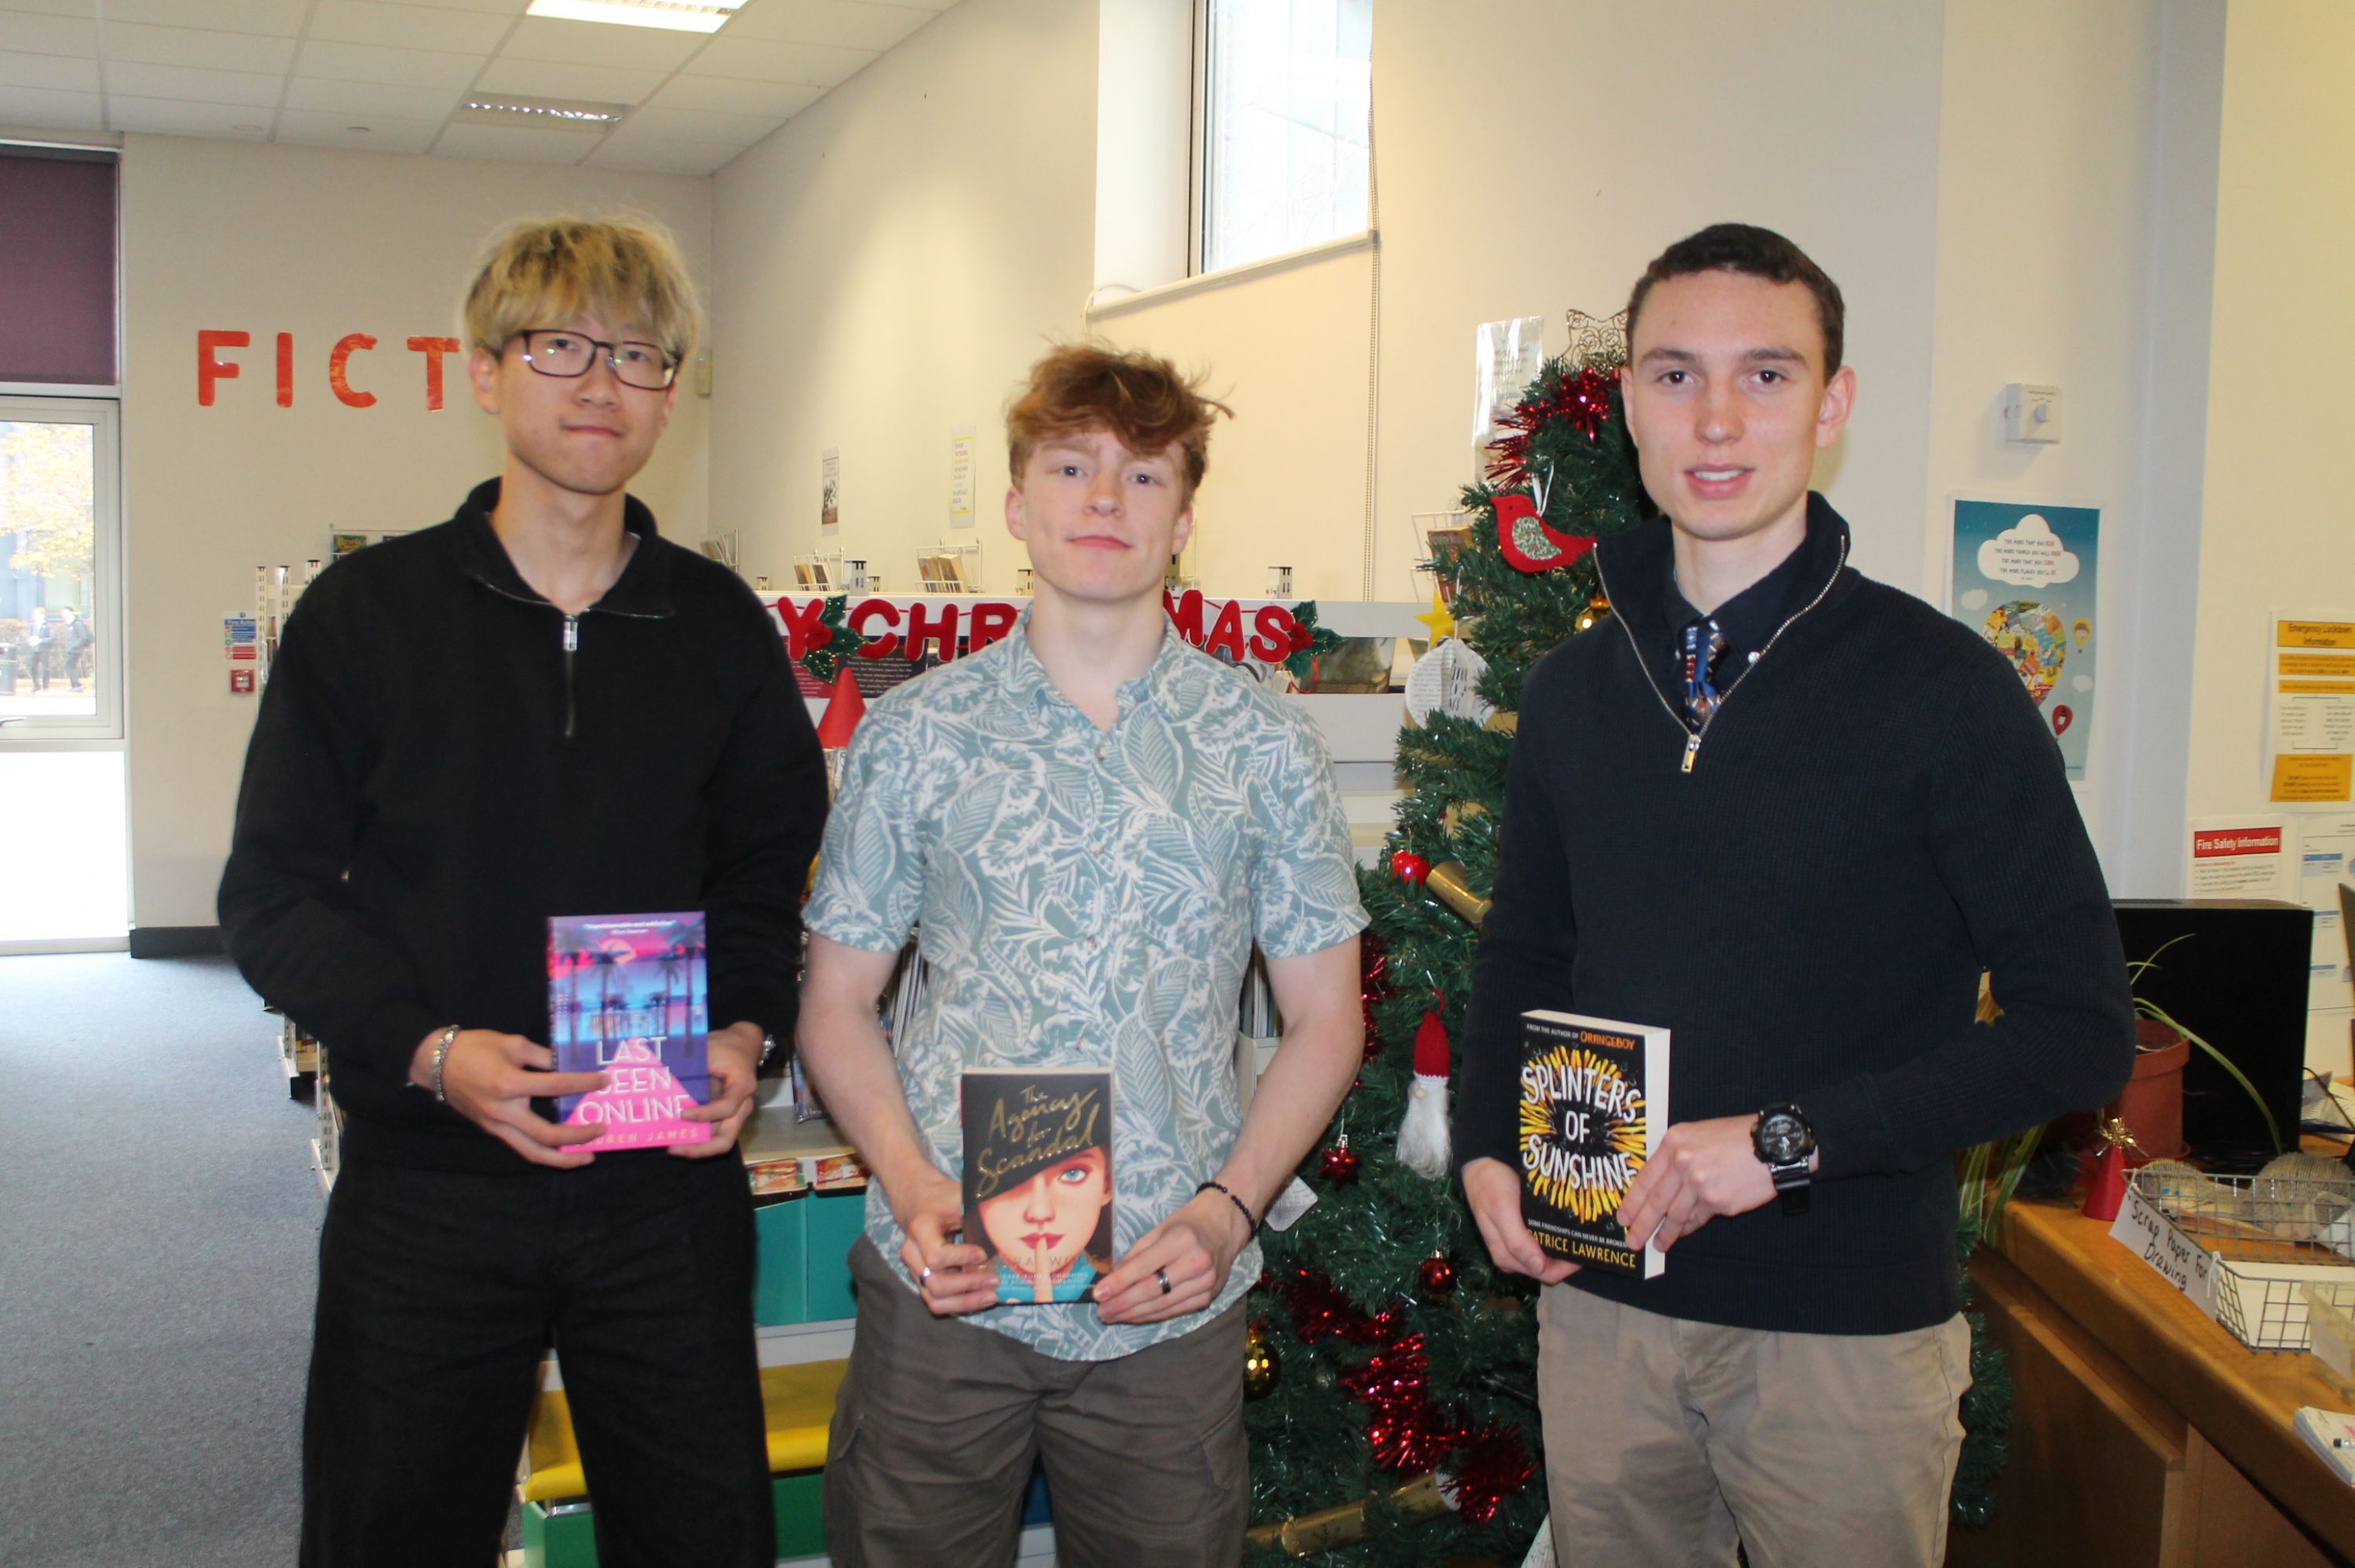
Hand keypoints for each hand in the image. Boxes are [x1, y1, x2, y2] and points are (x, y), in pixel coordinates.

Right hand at [416, 1028, 606, 1168]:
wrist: (436, 1063)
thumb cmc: (475, 1048)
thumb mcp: (513, 1043)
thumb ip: (543, 1057)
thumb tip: (569, 1067)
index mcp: (509, 1084)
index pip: (556, 1086)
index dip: (583, 1083)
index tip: (604, 1081)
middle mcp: (504, 1112)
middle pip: (547, 1135)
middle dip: (578, 1136)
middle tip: (602, 1129)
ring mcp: (496, 1126)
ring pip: (533, 1152)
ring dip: (562, 1159)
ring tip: (587, 1157)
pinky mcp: (492, 1130)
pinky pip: (521, 1147)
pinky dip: (544, 1151)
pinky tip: (562, 1150)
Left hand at [673, 1021, 760, 1158]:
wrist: (742, 1044)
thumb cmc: (726, 1046)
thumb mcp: (710, 1049)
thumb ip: (693, 1067)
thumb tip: (664, 1081)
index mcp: (742, 1087)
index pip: (726, 1108)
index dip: (704, 1114)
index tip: (682, 1113)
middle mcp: (742, 1106)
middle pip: (726, 1139)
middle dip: (699, 1148)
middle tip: (673, 1148)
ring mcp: (734, 1114)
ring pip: (718, 1141)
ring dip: (695, 1145)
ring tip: (670, 1145)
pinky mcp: (724, 1116)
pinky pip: (711, 1133)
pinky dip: (695, 1137)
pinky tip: (676, 1134)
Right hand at [889, 1164, 997, 1316]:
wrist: (921, 1203)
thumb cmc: (945, 1199)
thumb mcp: (959, 1196)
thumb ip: (978, 1211)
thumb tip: (1012, 1226)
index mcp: (921, 1229)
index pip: (936, 1255)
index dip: (961, 1258)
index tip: (984, 1253)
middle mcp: (913, 1253)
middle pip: (935, 1283)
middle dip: (968, 1284)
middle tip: (995, 1280)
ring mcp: (915, 1270)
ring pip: (934, 1299)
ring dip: (965, 1301)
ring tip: (991, 1296)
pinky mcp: (922, 1281)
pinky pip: (937, 1303)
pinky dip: (960, 1304)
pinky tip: (981, 1298)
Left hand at [1094, 1190, 1250, 1325]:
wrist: (1224, 1227)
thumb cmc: (1186, 1225)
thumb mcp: (1159, 1229)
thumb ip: (1136, 1254)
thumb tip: (1112, 1280)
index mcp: (1181, 1239)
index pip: (1143, 1267)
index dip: (1119, 1283)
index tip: (1098, 1294)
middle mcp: (1196, 1263)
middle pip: (1152, 1291)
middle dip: (1122, 1304)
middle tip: (1101, 1311)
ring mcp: (1205, 1283)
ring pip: (1162, 1305)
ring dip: (1133, 1314)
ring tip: (1112, 1316)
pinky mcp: (1207, 1298)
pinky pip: (1173, 1311)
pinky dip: (1151, 1315)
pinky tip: (1134, 1316)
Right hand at [1462, 1157, 1577, 1283]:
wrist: (1480, 1165)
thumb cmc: (1491, 1186)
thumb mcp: (1503, 1211)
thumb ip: (1517, 1241)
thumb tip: (1538, 1268)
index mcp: (1506, 1256)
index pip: (1545, 1273)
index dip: (1567, 1267)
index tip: (1585, 1247)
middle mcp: (1512, 1256)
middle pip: (1547, 1268)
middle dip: (1567, 1257)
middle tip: (1587, 1237)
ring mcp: (1516, 1245)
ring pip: (1546, 1256)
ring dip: (1562, 1246)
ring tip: (1579, 1231)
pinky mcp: (1519, 1233)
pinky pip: (1542, 1242)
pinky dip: (1554, 1236)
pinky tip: (1564, 1225)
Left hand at [1616, 1115, 1785, 1251]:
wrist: (1772, 1145)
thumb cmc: (1737, 1138)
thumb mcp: (1699, 1135)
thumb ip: (1677, 1157)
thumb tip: (1659, 1187)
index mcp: (1674, 1141)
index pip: (1645, 1177)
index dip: (1632, 1201)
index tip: (1623, 1217)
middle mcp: (1683, 1161)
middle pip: (1655, 1200)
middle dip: (1642, 1224)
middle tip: (1633, 1241)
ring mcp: (1699, 1183)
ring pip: (1675, 1214)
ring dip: (1666, 1233)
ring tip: (1658, 1244)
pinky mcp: (1718, 1201)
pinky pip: (1697, 1219)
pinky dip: (1689, 1228)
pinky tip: (1683, 1233)